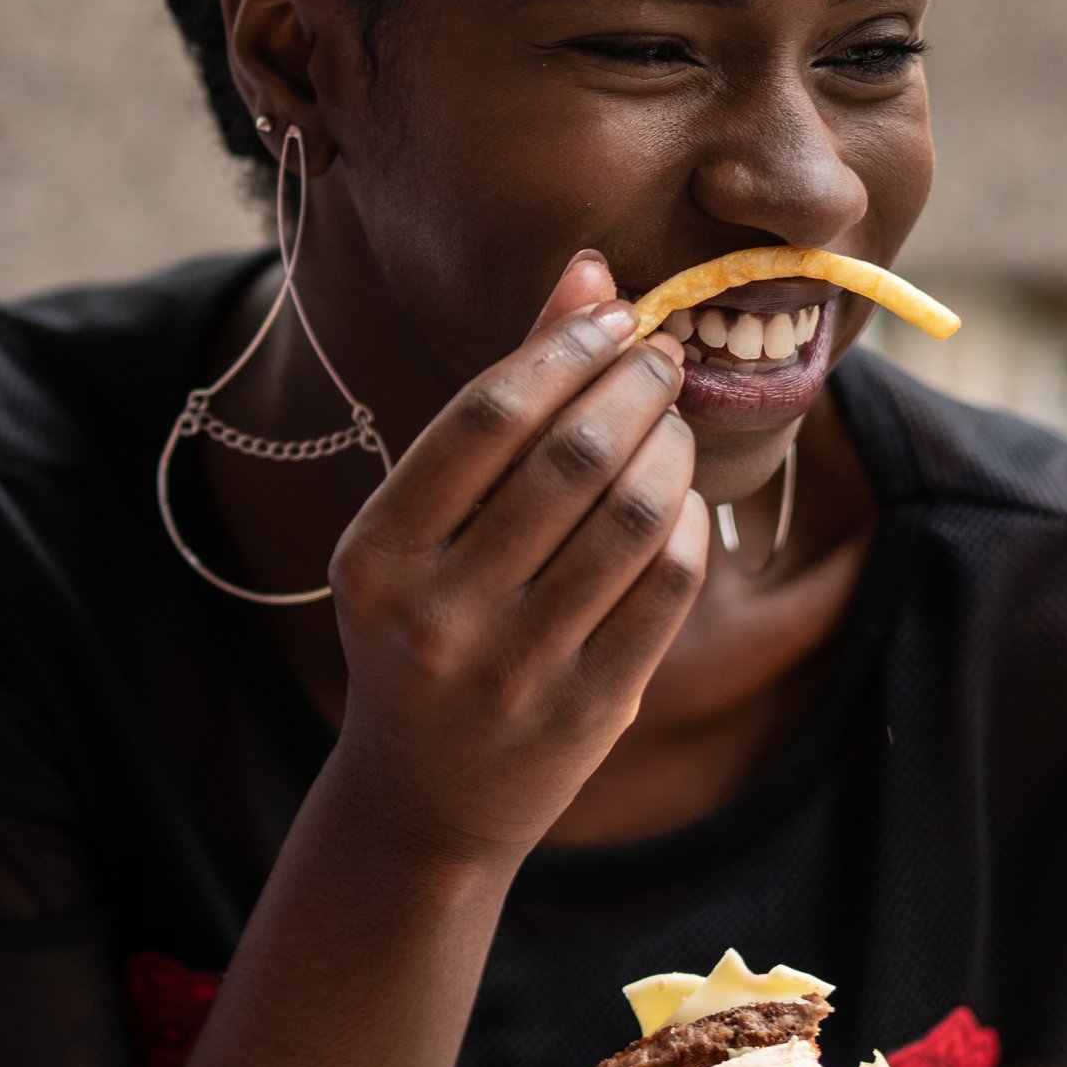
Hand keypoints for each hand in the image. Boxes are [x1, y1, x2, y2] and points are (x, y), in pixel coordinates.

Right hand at [320, 253, 707, 860]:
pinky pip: (667, 587)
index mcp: (376, 555)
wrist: (422, 796)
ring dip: (672, 447)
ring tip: (674, 422)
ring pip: (631, 518)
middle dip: (633, 387)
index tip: (614, 315)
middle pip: (569, 459)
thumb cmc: (425, 626)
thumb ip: (503, 398)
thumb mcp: (426, 525)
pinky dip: (689, 524)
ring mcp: (514, 668)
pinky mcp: (587, 708)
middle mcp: (436, 614)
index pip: (486, 417)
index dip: (565, 348)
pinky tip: (681, 498)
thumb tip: (589, 270)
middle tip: (660, 358)